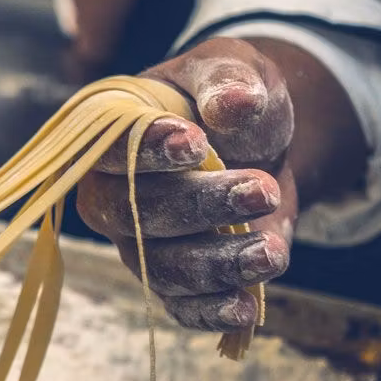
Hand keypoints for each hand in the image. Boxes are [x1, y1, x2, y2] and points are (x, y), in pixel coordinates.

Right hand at [76, 38, 295, 330]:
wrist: (256, 144)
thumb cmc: (228, 98)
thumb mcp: (233, 68)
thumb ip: (228, 79)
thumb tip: (234, 104)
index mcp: (111, 135)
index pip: (109, 150)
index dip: (147, 152)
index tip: (197, 144)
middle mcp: (110, 194)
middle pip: (133, 215)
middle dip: (199, 207)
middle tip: (262, 189)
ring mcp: (136, 242)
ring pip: (160, 267)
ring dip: (216, 264)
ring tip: (271, 251)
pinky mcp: (169, 278)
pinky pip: (178, 306)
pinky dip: (209, 312)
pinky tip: (246, 307)